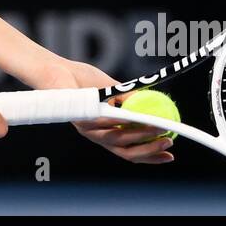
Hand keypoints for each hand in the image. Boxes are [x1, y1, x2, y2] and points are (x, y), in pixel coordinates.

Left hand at [30, 57, 173, 163]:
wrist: (55, 69)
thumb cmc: (80, 78)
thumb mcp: (111, 88)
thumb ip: (129, 97)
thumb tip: (154, 101)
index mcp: (104, 131)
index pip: (130, 150)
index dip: (150, 155)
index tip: (170, 154)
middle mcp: (96, 135)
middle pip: (126, 152)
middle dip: (150, 151)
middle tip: (169, 143)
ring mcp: (87, 129)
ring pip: (117, 140)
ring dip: (141, 135)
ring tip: (158, 128)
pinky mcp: (80, 120)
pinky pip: (105, 123)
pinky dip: (123, 121)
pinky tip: (136, 117)